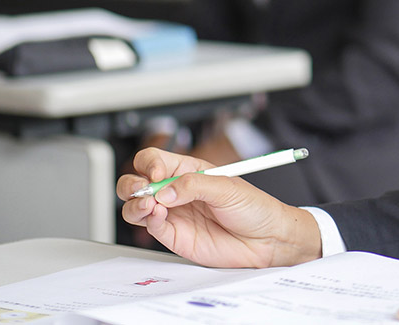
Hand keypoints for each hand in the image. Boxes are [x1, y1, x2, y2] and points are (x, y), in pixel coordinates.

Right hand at [117, 147, 321, 268]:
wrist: (267, 239)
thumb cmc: (254, 208)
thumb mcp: (227, 188)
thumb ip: (194, 186)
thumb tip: (165, 190)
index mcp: (189, 171)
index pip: (155, 160)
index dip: (149, 164)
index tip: (157, 174)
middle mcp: (176, 191)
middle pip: (137, 182)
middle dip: (131, 184)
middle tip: (143, 190)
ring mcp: (174, 214)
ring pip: (136, 207)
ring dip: (134, 204)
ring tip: (150, 205)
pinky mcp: (175, 236)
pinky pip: (151, 227)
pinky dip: (148, 221)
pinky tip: (159, 216)